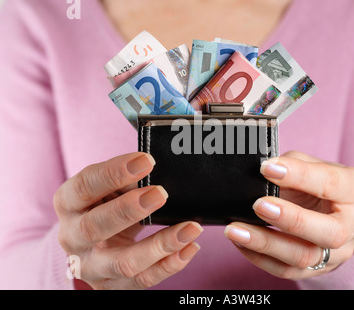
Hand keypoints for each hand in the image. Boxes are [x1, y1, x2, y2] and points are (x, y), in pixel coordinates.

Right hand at [53, 152, 202, 288]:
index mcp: (68, 204)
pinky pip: (143, 280)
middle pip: (94, 227)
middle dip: (129, 210)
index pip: (84, 187)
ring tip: (191, 228)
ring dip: (160, 245)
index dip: (113, 173)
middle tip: (161, 193)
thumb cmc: (105, 204)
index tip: (146, 161)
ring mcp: (90, 267)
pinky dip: (170, 265)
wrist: (92, 243)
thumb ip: (126, 180)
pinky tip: (190, 247)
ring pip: (123, 263)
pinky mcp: (110, 286)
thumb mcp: (108, 188)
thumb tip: (154, 169)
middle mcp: (72, 238)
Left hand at [224, 151, 353, 279]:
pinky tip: (240, 242)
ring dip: (266, 243)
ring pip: (304, 256)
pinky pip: (286, 270)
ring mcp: (337, 253)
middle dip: (290, 219)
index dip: (299, 175)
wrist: (336, 211)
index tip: (267, 168)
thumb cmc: (321, 182)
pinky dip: (259, 257)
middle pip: (329, 232)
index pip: (331, 183)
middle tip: (258, 205)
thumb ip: (292, 164)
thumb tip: (262, 171)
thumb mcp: (315, 164)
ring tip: (236, 229)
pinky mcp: (316, 269)